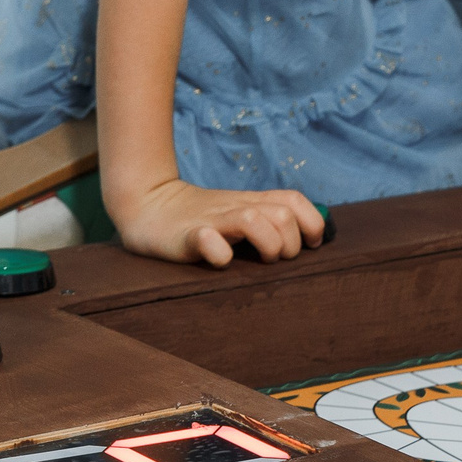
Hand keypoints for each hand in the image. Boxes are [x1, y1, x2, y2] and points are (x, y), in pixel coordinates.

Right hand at [109, 176, 326, 266]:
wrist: (149, 205)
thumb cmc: (202, 218)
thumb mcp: (239, 213)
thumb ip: (268, 221)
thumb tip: (307, 241)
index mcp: (252, 202)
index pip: (295, 201)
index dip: (313, 223)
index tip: (312, 246)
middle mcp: (237, 207)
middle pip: (283, 214)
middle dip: (291, 243)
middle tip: (277, 259)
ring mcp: (212, 220)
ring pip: (253, 221)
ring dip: (267, 244)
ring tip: (259, 260)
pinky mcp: (186, 235)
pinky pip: (207, 240)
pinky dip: (219, 253)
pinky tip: (221, 260)